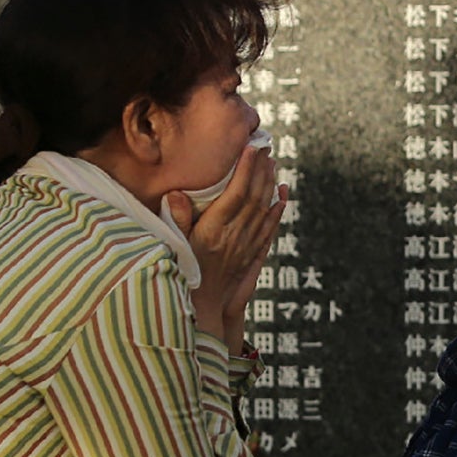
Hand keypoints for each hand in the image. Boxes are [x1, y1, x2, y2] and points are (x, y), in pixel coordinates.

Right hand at [169, 145, 286, 347]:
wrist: (201, 309)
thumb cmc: (182, 274)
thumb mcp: (175, 245)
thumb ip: (178, 220)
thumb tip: (178, 193)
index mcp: (214, 231)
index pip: (235, 194)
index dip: (245, 170)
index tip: (250, 149)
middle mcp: (235, 237)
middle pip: (254, 198)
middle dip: (261, 171)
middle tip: (265, 148)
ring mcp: (246, 246)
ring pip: (264, 210)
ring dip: (269, 185)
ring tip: (272, 163)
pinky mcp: (252, 255)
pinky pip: (269, 229)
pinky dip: (277, 210)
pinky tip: (281, 195)